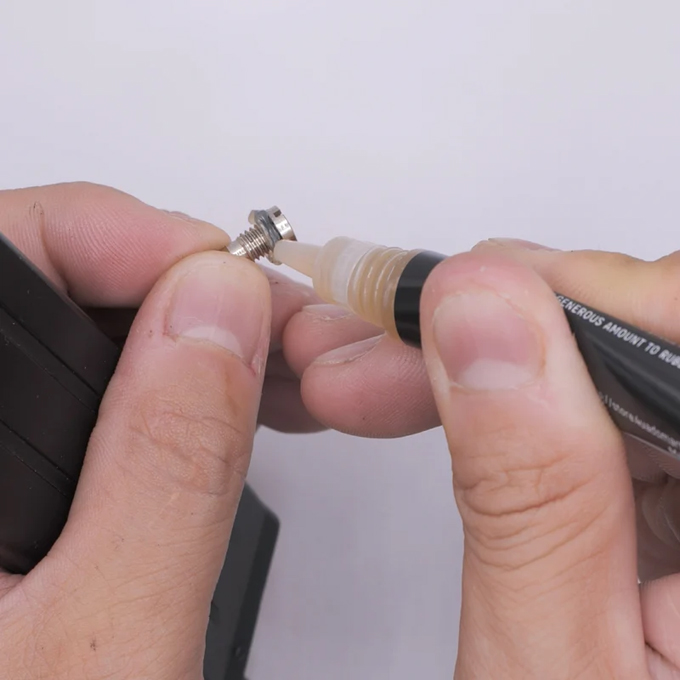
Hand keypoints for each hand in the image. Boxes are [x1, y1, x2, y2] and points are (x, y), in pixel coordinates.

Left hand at [0, 182, 276, 675]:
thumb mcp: (101, 641)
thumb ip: (170, 462)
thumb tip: (222, 311)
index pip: (11, 244)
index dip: (135, 238)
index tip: (229, 274)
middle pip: (51, 282)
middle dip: (184, 292)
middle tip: (270, 322)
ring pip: (83, 339)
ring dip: (186, 341)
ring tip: (269, 364)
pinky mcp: (14, 493)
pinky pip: (94, 397)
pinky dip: (168, 389)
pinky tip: (220, 405)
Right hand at [289, 237, 679, 676]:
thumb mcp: (546, 675)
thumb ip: (526, 490)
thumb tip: (483, 318)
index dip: (586, 298)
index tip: (464, 301)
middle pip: (656, 338)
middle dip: (508, 327)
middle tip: (395, 343)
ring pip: (614, 365)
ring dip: (493, 358)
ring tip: (386, 378)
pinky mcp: (674, 506)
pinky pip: (599, 411)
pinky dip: (513, 398)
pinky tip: (453, 405)